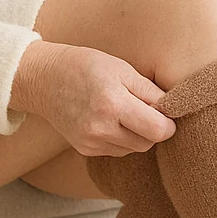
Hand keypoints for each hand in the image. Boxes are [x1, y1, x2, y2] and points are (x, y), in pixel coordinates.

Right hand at [9, 41, 176, 155]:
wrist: (44, 78)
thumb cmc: (86, 66)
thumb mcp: (122, 69)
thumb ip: (150, 92)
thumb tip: (173, 111)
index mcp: (113, 103)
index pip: (158, 130)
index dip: (168, 123)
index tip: (166, 112)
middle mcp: (101, 127)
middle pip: (148, 143)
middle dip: (153, 129)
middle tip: (145, 108)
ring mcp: (91, 141)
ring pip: (133, 149)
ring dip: (137, 134)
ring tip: (124, 111)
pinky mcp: (85, 149)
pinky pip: (117, 150)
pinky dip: (121, 139)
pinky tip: (110, 120)